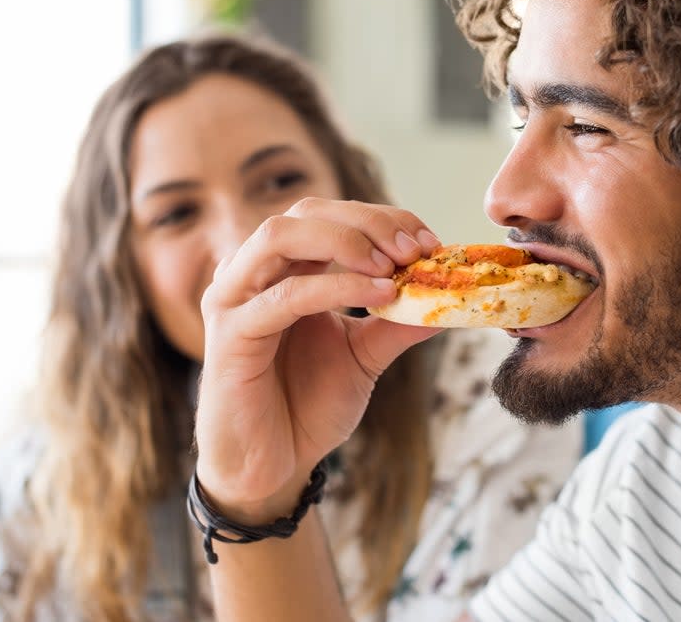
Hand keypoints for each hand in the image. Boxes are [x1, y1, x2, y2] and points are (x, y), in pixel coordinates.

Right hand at [193, 198, 441, 520]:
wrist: (273, 467)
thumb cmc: (307, 406)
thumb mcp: (364, 355)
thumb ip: (398, 323)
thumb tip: (450, 299)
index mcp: (283, 269)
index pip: (330, 215)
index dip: (381, 218)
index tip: (429, 240)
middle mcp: (252, 273)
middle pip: (306, 212)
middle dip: (367, 222)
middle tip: (415, 248)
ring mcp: (235, 299)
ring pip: (281, 236)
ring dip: (344, 240)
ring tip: (393, 265)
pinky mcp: (230, 335)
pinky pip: (284, 296)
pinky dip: (335, 288)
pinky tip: (379, 295)